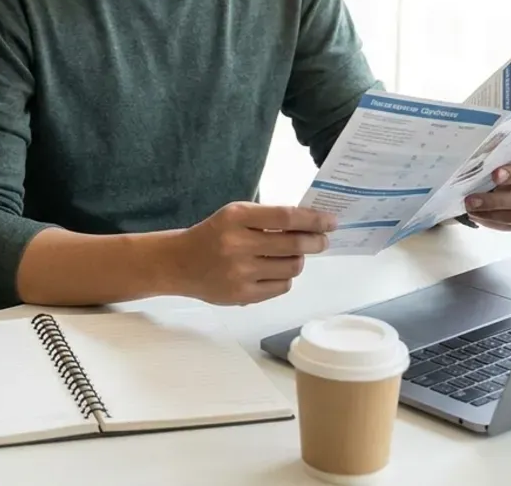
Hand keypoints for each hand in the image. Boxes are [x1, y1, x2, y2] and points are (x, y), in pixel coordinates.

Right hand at [168, 202, 336, 304]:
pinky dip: (285, 278)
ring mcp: (240, 272)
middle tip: (322, 240)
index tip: (330, 221)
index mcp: (236, 217)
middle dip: (315, 242)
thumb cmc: (214, 234)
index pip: (286, 217)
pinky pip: (281, 287)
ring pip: (291, 268)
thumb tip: (310, 224)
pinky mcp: (242, 295)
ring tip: (291, 256)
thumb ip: (268, 218)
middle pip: (293, 245)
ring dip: (299, 261)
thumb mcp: (235, 215)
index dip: (313, 220)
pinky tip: (275, 271)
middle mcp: (237, 244)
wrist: (179, 263)